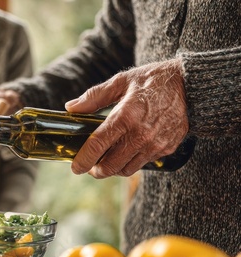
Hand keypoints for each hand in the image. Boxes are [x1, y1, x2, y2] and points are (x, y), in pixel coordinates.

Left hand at [65, 58, 188, 177]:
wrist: (192, 85)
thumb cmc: (153, 80)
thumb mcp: (121, 82)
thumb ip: (94, 97)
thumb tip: (71, 108)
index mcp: (125, 116)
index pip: (98, 145)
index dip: (83, 160)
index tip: (75, 167)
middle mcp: (140, 135)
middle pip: (110, 166)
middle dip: (96, 170)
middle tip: (90, 165)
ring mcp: (155, 144)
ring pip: (126, 169)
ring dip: (113, 168)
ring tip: (106, 160)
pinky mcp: (166, 149)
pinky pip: (143, 163)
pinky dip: (130, 162)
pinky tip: (127, 151)